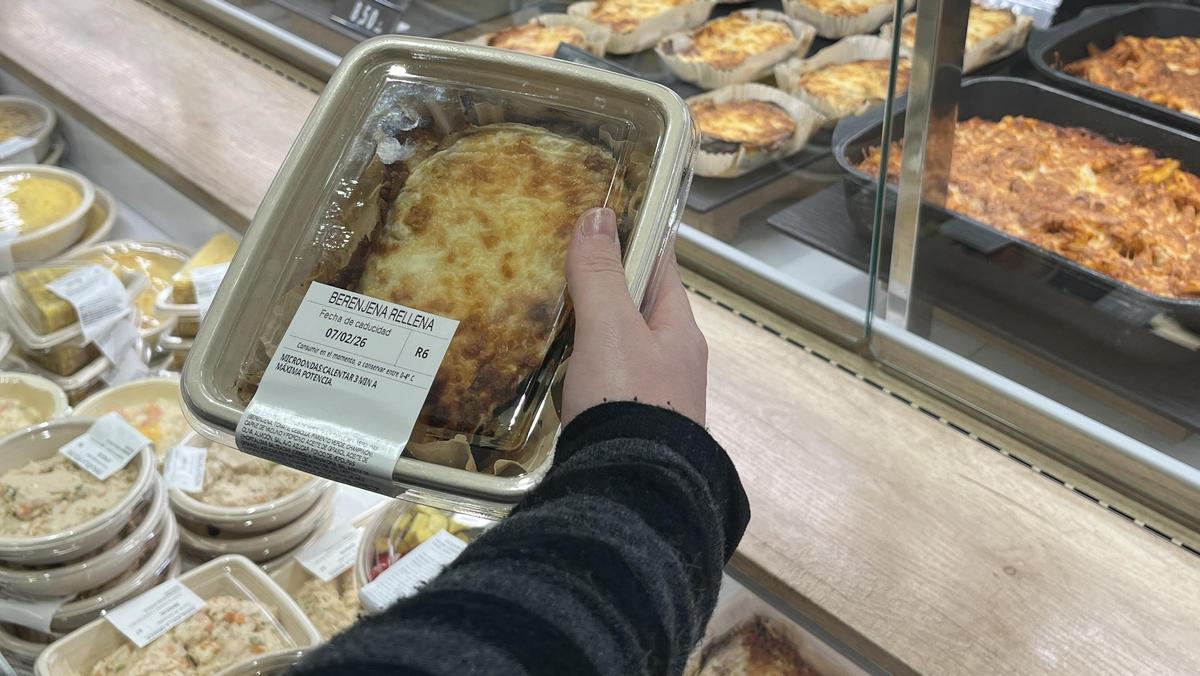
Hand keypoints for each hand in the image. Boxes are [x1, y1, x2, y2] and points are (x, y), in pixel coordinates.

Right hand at [561, 207, 707, 425]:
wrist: (631, 490)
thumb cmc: (627, 400)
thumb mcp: (610, 328)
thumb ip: (601, 274)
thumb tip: (598, 216)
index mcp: (679, 331)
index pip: (661, 267)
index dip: (636, 239)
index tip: (608, 216)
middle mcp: (674, 362)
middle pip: (640, 309)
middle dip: (608, 287)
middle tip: (565, 263)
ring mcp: (653, 398)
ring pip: (621, 348)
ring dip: (594, 330)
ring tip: (554, 312)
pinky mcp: (628, 427)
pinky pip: (605, 383)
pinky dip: (584, 368)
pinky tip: (560, 369)